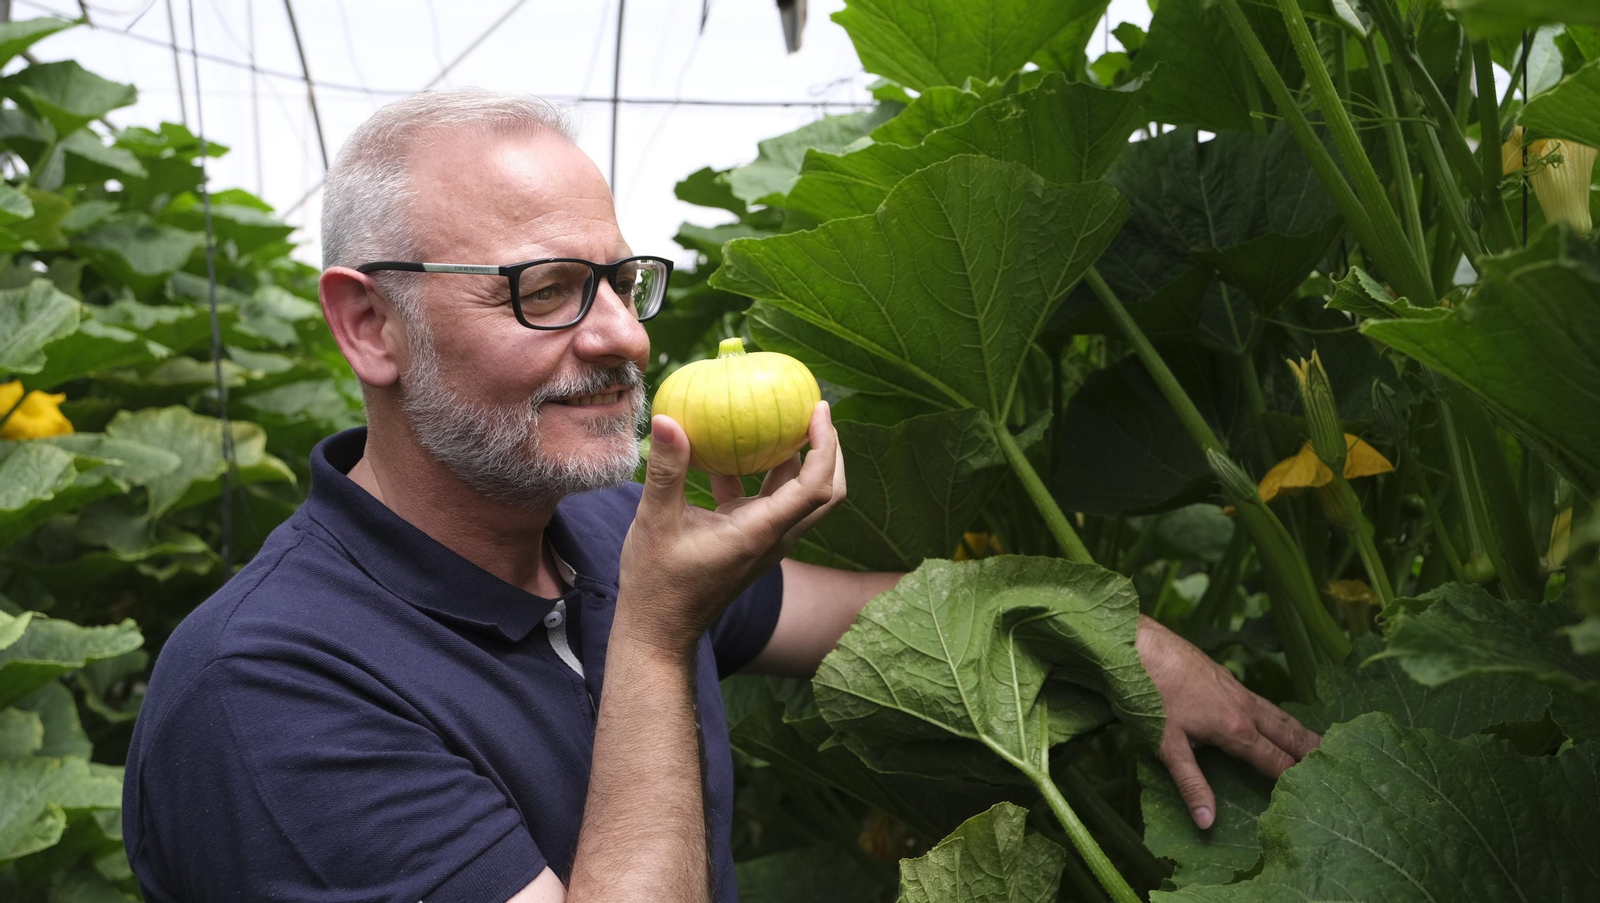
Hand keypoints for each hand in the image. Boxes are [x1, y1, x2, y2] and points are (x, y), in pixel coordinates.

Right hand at [617, 401, 844, 657]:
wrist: (660, 629)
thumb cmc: (658, 582)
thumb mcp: (656, 520)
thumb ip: (666, 470)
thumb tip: (669, 419)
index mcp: (761, 532)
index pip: (815, 486)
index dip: (825, 446)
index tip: (819, 409)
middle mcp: (773, 537)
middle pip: (825, 491)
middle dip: (829, 450)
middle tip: (814, 410)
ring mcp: (764, 541)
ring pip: (800, 496)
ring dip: (799, 460)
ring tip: (782, 419)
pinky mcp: (749, 542)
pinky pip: (769, 501)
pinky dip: (764, 474)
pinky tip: (737, 449)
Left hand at [1136, 615, 1319, 828]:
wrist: (1138, 645)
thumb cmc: (1150, 695)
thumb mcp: (1167, 746)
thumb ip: (1191, 783)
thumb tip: (1207, 821)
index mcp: (1236, 729)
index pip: (1275, 761)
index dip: (1295, 777)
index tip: (1319, 792)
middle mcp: (1244, 707)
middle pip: (1287, 733)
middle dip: (1311, 750)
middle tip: (1338, 763)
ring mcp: (1236, 689)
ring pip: (1276, 713)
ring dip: (1298, 730)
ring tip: (1319, 741)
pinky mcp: (1224, 677)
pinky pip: (1262, 701)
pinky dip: (1278, 714)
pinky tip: (1273, 716)